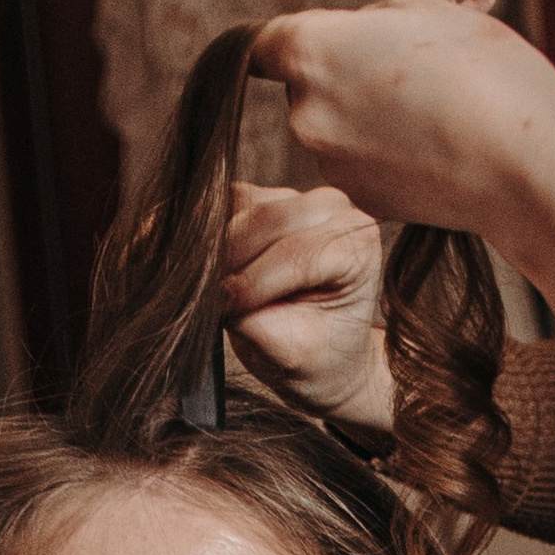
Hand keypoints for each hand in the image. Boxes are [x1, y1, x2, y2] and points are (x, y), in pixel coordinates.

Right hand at [221, 182, 394, 435]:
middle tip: (205, 300)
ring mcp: (297, 196)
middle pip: (265, 220)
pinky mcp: (264, 195)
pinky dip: (204, 232)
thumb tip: (210, 291)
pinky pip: (222, 203)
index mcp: (356, 245)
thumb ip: (256, 320)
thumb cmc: (314, 359)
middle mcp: (333, 208)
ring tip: (206, 287)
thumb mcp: (289, 354)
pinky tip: (197, 264)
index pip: (296, 254)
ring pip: (239, 206)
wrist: (319, 357)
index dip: (252, 284)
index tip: (224, 313)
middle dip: (228, 260)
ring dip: (214, 246)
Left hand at [248, 0, 554, 323]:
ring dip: (372, 110)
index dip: (294, 36)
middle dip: (350, 69)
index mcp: (310, 54)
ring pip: (339, 123)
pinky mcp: (361, 203)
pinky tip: (440, 142)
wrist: (530, 168)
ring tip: (439, 103)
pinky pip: (364, 162)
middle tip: (412, 62)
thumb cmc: (485, 72)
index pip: (263, 42)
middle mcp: (304, 115)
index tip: (322, 37)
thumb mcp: (428, 10)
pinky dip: (389, 151)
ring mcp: (330, 167)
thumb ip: (373, 20)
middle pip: (309, 81)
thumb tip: (359, 36)